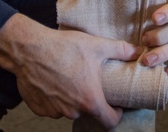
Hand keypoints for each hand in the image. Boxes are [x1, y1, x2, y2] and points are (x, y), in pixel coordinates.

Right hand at [0, 14, 139, 127]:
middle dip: (90, 99)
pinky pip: (52, 107)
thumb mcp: (96, 45)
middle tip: (88, 81)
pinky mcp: (39, 109)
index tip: (115, 104)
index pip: (109, 122)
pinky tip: (54, 81)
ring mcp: (54, 111)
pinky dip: (55, 98)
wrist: (29, 50)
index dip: (115, 114)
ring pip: (69, 109)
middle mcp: (72, 111)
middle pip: (88, 112)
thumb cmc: (63, 48)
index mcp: (89, 100)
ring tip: (70, 78)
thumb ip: (120, 50)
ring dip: (72, 98)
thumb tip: (138, 52)